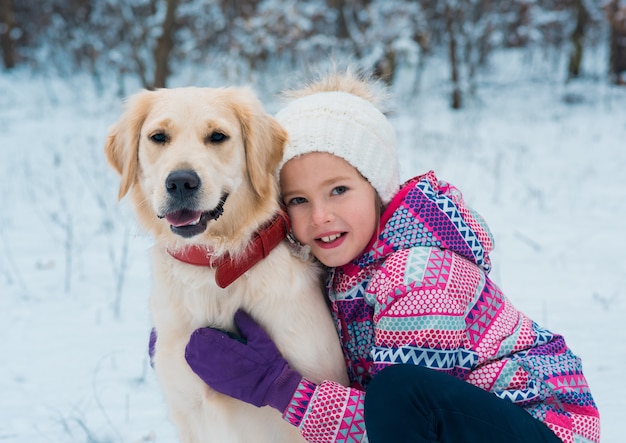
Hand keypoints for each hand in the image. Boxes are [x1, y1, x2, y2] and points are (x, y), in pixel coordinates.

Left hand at [185, 310, 301, 411]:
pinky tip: (194, 363)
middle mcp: (225, 365)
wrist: (272, 386)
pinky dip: (198, 368)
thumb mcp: (261, 340)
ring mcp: (222, 377)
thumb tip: (238, 313)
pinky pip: (205, 376)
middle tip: (194, 337)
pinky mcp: (222, 386)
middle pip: (204, 353)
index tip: (200, 331)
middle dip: (197, 345)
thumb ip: (248, 326)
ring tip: (190, 348)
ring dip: (195, 356)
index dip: (205, 336)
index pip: (214, 342)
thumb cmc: (269, 361)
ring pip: (202, 365)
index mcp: (235, 352)